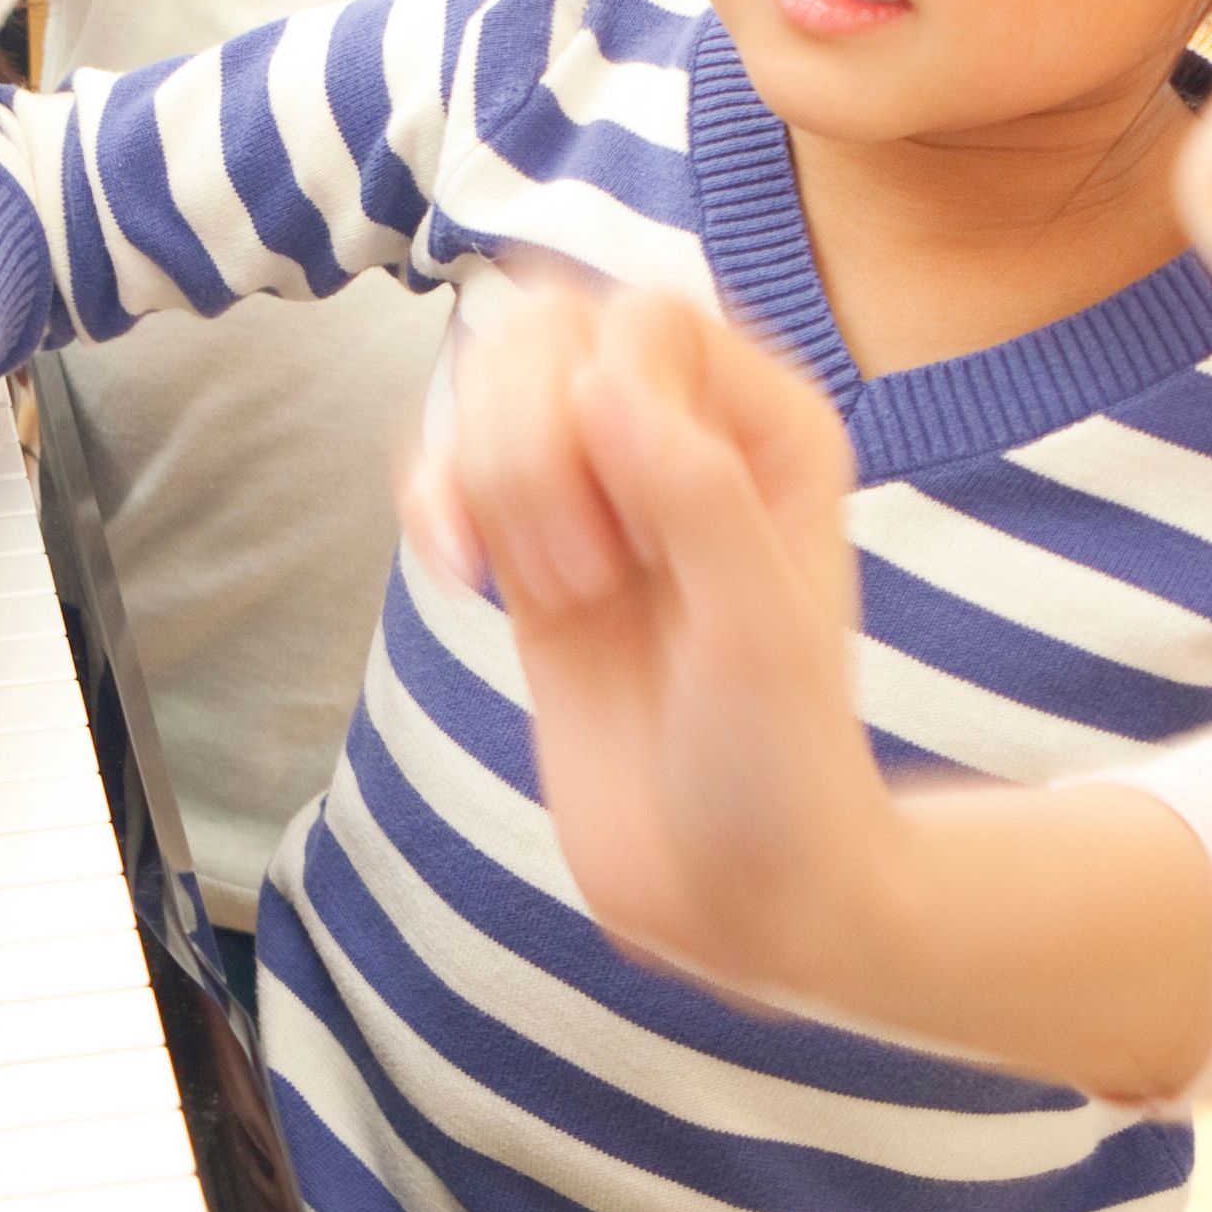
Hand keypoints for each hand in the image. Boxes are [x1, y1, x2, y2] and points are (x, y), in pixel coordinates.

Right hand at [405, 284, 901, 1006]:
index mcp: (768, 428)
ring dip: (485, 482)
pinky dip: (429, 496)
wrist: (738, 890)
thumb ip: (695, 498)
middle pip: (547, 331)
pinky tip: (457, 570)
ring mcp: (599, 492)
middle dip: (529, 445)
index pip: (645, 321)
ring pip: (485, 386)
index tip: (633, 547)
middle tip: (584, 579)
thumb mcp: (761, 634)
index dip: (605, 409)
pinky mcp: (530, 552)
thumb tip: (602, 388)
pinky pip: (447, 460)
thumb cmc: (783, 768)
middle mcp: (686, 438)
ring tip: (553, 598)